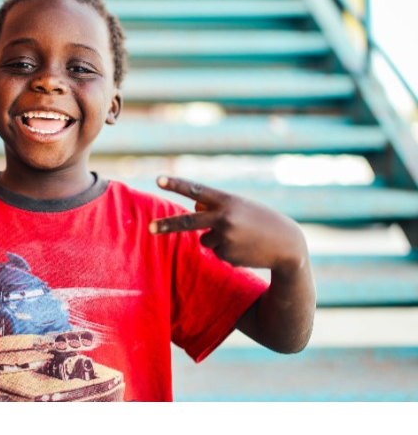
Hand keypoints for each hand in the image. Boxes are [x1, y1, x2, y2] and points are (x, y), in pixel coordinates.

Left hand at [149, 176, 308, 272]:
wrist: (287, 246)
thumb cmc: (262, 222)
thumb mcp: (241, 207)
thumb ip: (216, 205)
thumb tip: (193, 207)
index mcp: (228, 201)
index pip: (197, 190)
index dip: (176, 185)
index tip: (158, 180)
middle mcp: (225, 218)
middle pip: (187, 222)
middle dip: (166, 226)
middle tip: (149, 228)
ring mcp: (225, 237)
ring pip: (204, 240)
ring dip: (217, 240)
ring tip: (241, 238)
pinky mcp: (227, 254)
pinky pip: (216, 252)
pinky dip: (227, 251)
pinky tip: (244, 249)